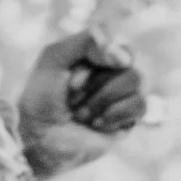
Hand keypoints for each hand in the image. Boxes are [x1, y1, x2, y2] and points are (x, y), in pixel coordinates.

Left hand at [16, 29, 147, 180]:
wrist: (39, 140)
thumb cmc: (40, 100)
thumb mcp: (54, 58)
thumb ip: (87, 40)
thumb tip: (123, 57)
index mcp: (94, 55)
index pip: (115, 41)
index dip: (96, 58)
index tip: (71, 80)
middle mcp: (111, 72)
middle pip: (127, 60)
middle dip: (94, 82)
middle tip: (71, 98)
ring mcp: (122, 95)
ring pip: (136, 79)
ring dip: (102, 99)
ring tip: (80, 115)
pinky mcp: (129, 118)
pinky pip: (141, 104)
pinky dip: (115, 113)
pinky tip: (96, 124)